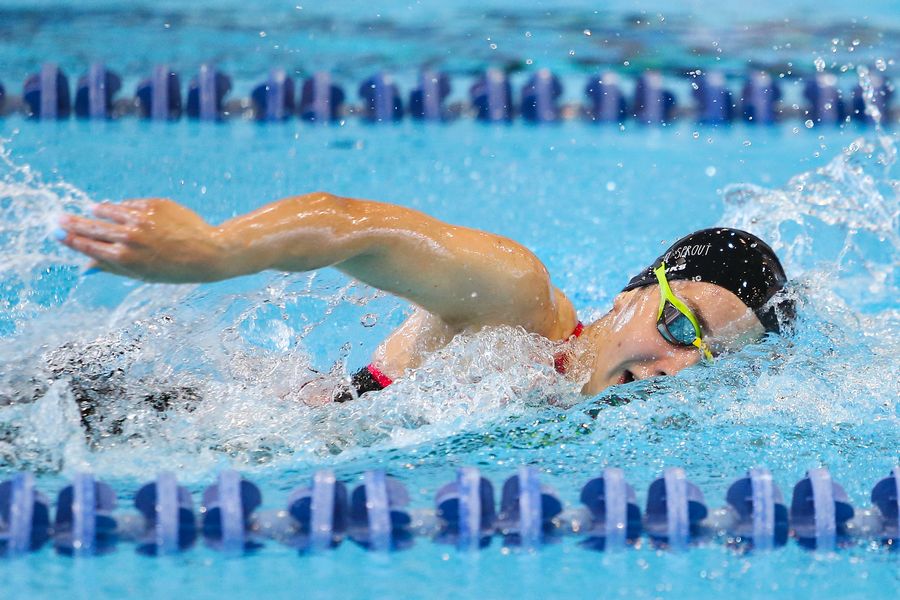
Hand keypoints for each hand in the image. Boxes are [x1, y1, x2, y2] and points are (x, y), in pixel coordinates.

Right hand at [58, 199, 226, 282]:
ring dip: (98, 211)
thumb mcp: (141, 275)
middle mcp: (130, 237)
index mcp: (124, 258)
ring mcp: (141, 219)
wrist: (208, 252)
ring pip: (109, 210)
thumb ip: (112, 268)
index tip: (56, 233)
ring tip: (91, 210)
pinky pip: (129, 204)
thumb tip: (84, 267)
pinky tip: (118, 209)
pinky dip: (122, 207)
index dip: (70, 239)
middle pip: (92, 227)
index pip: (88, 245)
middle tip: (58, 218)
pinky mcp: (154, 205)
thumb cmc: (174, 269)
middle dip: (73, 223)